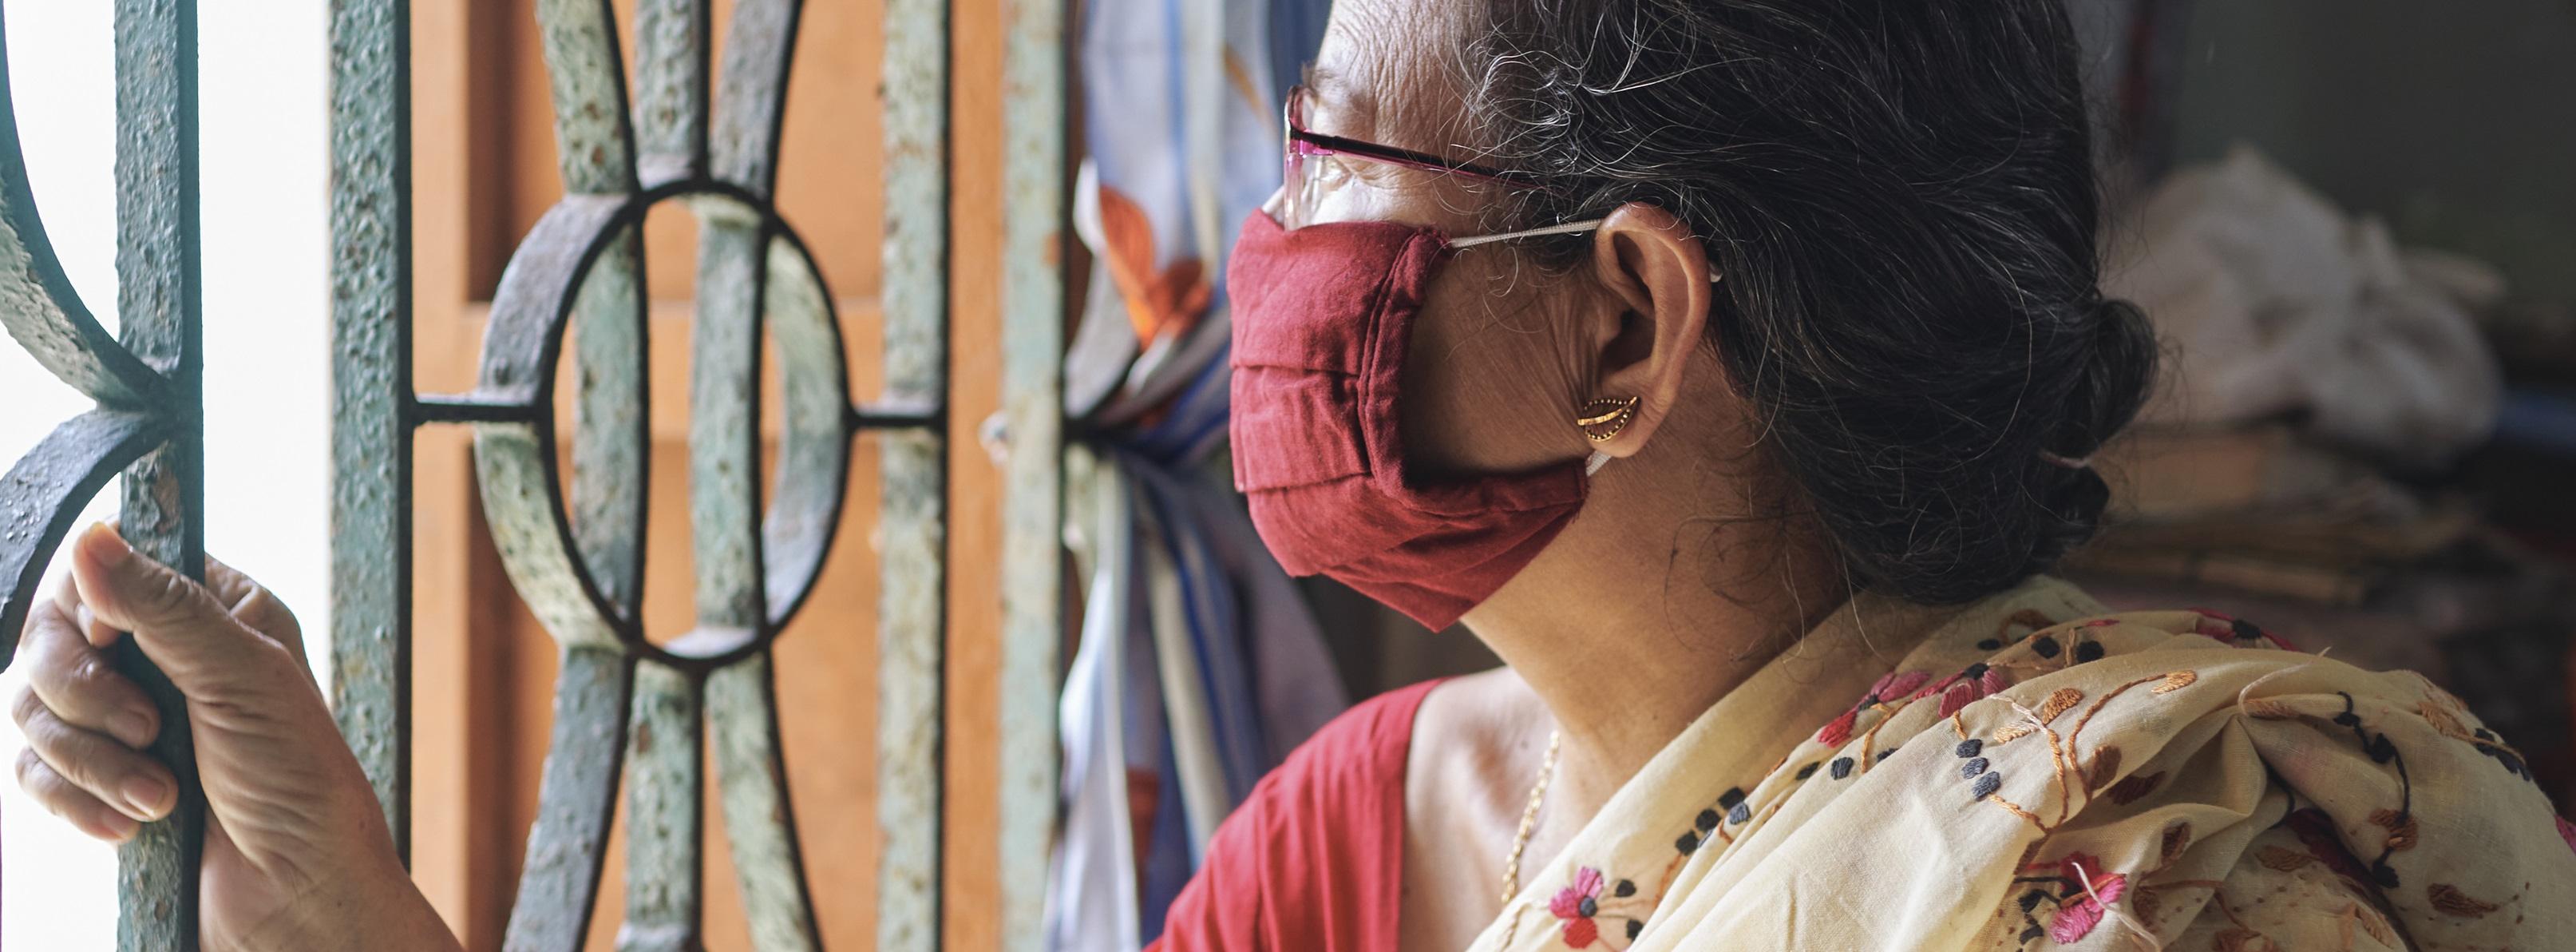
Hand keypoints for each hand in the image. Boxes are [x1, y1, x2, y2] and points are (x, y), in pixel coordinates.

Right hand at [11, 523, 456, 950]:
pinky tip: (133, 824)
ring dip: (93, 760)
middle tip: (150, 730)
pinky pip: (36, 771)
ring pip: (33, 709)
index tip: (113, 643)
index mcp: (214, 611)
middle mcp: (165, 656)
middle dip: (88, 695)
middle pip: (49, 639)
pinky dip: (76, 800)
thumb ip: (166, 607)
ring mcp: (127, 718)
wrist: (296, 893)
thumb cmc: (298, 780)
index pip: (106, 569)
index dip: (89, 608)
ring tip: (161, 796)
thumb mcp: (245, 677)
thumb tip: (94, 537)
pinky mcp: (101, 778)